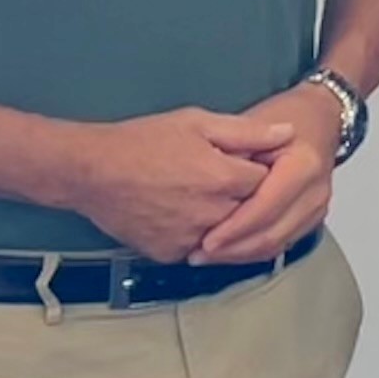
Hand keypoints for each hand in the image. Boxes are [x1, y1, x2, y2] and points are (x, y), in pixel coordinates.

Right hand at [63, 107, 293, 261]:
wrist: (90, 171)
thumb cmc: (141, 142)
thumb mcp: (196, 123)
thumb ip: (247, 131)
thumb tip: (288, 133)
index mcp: (225, 179)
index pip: (269, 183)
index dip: (260, 171)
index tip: (249, 163)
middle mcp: (214, 214)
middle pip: (251, 212)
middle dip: (246, 197)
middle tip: (219, 180)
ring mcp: (192, 238)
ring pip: (228, 235)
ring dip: (225, 220)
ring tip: (201, 195)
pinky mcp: (171, 254)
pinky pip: (199, 249)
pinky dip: (200, 236)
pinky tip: (184, 214)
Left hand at [189, 83, 342, 263]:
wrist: (318, 118)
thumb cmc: (284, 117)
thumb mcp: (252, 123)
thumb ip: (233, 154)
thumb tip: (208, 187)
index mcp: (303, 166)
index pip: (265, 207)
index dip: (234, 228)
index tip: (205, 240)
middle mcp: (316, 191)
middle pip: (273, 233)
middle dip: (234, 249)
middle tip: (199, 254)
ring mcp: (318, 207)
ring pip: (277, 244)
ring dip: (241, 255)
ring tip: (208, 257)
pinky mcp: (313, 219)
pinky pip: (282, 244)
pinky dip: (253, 252)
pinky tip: (228, 251)